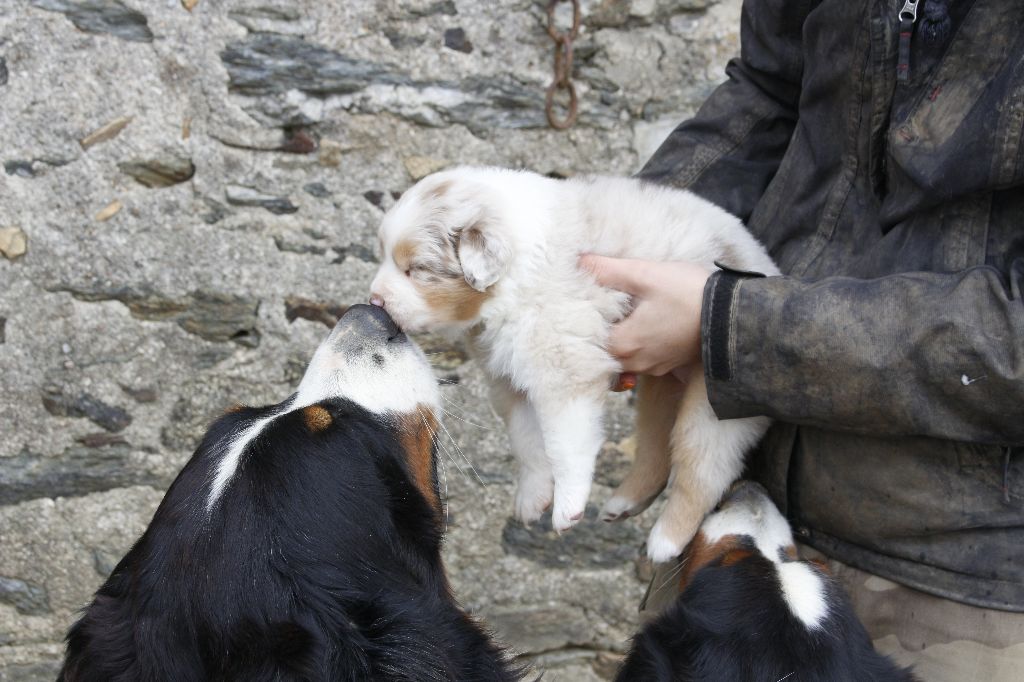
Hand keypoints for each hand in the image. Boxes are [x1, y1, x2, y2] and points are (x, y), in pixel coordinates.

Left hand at [580, 255, 710, 376]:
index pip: (587, 343)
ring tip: (619, 315)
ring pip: (624, 358)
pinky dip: (637, 345)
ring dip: (619, 340)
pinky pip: (643, 359)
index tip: (582, 306)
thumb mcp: (646, 275)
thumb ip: (609, 270)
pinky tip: (641, 323)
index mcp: (625, 344)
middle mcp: (637, 363)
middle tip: (596, 309)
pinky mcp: (670, 364)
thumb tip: (579, 262)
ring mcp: (655, 366)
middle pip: (604, 353)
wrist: (734, 313)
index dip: (582, 324)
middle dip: (599, 334)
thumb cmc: (689, 294)